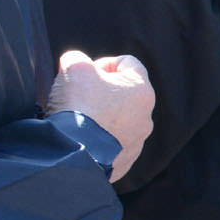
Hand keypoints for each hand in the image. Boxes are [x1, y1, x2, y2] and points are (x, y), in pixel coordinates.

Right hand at [48, 50, 154, 182]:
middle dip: (101, 91)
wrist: (73, 154)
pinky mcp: (124, 161)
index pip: (127, 63)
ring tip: (78, 120)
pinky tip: (81, 139)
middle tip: (78, 96)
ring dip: (101, 117)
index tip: (85, 74)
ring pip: (119, 121)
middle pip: (124, 94)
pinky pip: (111, 145)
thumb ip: (77, 58)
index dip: (103, 63)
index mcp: (141, 89)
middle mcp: (146, 116)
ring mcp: (137, 141)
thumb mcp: (73, 67)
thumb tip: (75, 62)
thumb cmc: (79, 106)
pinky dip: (98, 140)